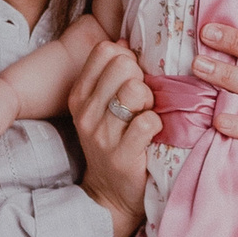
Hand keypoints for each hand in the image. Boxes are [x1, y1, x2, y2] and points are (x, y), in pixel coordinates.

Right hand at [66, 37, 159, 236]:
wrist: (110, 195)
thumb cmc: (113, 141)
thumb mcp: (102, 106)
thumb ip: (112, 73)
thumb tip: (125, 40)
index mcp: (80, 95)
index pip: (105, 51)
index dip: (126, 57)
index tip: (132, 77)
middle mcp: (85, 113)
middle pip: (123, 65)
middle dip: (140, 77)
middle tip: (142, 100)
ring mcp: (101, 135)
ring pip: (134, 89)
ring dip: (149, 100)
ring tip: (147, 115)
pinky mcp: (121, 155)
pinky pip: (148, 121)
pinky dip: (157, 123)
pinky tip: (153, 133)